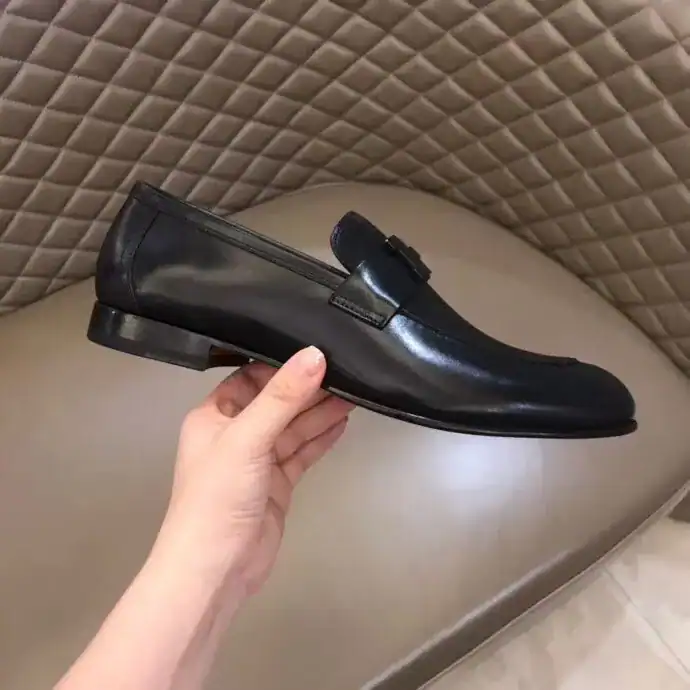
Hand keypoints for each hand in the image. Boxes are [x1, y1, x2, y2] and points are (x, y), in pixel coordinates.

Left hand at [155, 346, 352, 596]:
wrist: (216, 569)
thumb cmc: (218, 497)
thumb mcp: (248, 438)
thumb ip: (283, 397)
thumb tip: (315, 354)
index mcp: (213, 416)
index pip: (249, 377)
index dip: (281, 365)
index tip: (315, 351)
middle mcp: (234, 434)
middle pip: (277, 402)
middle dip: (308, 389)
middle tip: (346, 371)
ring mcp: (257, 461)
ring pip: (293, 428)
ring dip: (320, 412)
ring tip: (354, 393)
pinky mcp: (276, 484)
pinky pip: (301, 453)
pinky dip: (320, 439)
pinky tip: (341, 423)